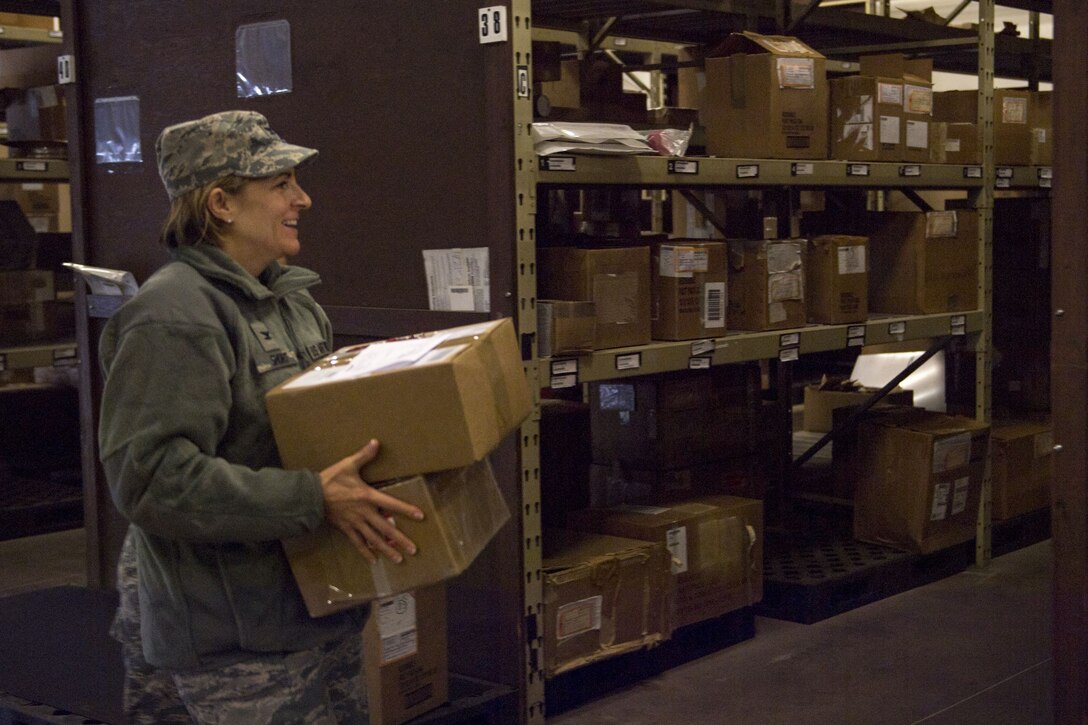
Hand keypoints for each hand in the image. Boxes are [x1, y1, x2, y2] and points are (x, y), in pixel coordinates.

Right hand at [319, 439, 423, 562]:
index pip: (392, 504)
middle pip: (386, 528)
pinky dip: (366, 552)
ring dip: (387, 550)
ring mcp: (355, 523)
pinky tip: (374, 560)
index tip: (421, 516)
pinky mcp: (346, 529)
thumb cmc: (331, 479)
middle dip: (400, 539)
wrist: (310, 496)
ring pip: (374, 539)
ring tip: (399, 560)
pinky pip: (357, 543)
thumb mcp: (348, 465)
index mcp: (367, 496)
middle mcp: (364, 512)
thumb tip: (376, 442)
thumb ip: (364, 455)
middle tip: (413, 550)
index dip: (407, 510)